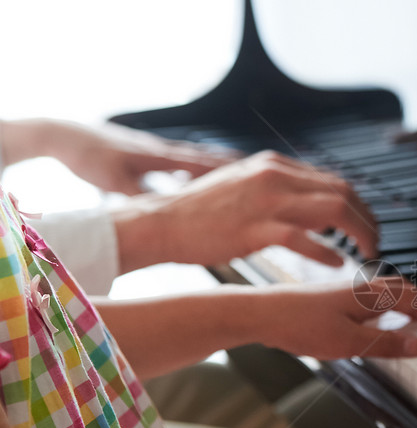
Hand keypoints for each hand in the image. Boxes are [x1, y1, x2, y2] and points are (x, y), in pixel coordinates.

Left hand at [42, 120, 238, 194]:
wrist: (65, 136)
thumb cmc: (89, 156)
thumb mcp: (116, 181)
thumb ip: (143, 195)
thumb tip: (170, 208)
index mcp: (160, 156)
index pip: (203, 162)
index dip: (230, 169)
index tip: (254, 174)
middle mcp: (162, 151)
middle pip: (204, 158)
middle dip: (232, 165)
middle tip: (258, 170)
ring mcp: (155, 153)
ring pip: (192, 161)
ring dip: (213, 167)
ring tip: (237, 175)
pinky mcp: (145, 157)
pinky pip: (177, 165)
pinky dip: (189, 171)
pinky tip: (191, 180)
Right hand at [113, 151, 377, 272]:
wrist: (162, 222)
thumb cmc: (201, 211)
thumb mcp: (244, 185)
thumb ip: (278, 189)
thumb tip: (311, 201)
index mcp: (275, 166)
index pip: (334, 180)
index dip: (359, 205)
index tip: (367, 225)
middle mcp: (275, 176)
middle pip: (343, 192)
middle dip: (368, 219)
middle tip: (376, 242)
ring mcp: (266, 201)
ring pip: (334, 210)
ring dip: (358, 233)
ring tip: (367, 252)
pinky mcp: (255, 228)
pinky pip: (304, 238)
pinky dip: (327, 251)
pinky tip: (338, 262)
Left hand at [254, 277, 416, 359]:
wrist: (263, 314)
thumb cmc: (299, 325)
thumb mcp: (348, 343)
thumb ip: (385, 345)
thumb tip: (416, 346)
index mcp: (371, 296)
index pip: (416, 300)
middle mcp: (363, 288)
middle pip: (407, 291)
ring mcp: (349, 291)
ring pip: (391, 292)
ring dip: (410, 305)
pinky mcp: (337, 297)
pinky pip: (375, 297)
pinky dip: (390, 306)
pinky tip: (381, 322)